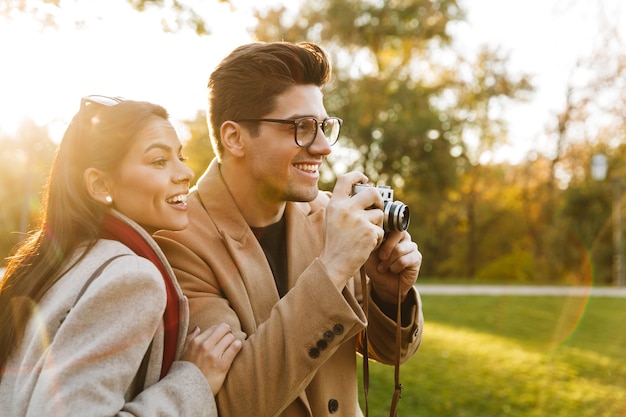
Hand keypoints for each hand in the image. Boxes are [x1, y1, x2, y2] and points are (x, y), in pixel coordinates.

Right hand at [181, 323, 241, 393]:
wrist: (190, 393)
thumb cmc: (187, 372)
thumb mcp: (183, 354)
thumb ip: (189, 339)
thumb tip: (198, 328)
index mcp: (195, 342)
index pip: (214, 328)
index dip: (220, 332)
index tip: (222, 337)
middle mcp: (204, 346)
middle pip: (224, 329)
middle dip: (228, 333)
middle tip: (229, 340)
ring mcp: (213, 355)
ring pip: (231, 338)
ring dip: (233, 341)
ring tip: (232, 346)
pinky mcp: (222, 365)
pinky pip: (235, 348)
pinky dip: (238, 346)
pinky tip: (237, 347)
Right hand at [319, 172, 384, 288]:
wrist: (335, 263)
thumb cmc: (335, 243)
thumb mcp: (332, 219)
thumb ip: (344, 206)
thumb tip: (361, 192)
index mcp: (335, 204)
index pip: (346, 179)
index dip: (357, 175)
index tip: (364, 179)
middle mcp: (346, 208)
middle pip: (371, 192)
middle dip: (378, 200)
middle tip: (377, 208)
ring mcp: (358, 219)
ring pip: (379, 214)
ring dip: (377, 224)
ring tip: (366, 235)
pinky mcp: (369, 231)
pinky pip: (381, 230)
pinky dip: (377, 238)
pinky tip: (367, 244)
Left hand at [365, 230, 420, 303]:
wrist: (384, 285)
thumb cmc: (375, 267)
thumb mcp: (369, 254)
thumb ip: (372, 242)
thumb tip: (374, 232)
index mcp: (391, 232)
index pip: (390, 224)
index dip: (382, 234)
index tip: (375, 245)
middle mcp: (403, 236)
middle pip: (397, 234)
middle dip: (386, 248)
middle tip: (380, 258)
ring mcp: (411, 246)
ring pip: (399, 249)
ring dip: (388, 261)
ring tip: (382, 268)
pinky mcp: (417, 258)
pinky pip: (404, 260)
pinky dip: (395, 267)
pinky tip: (394, 270)